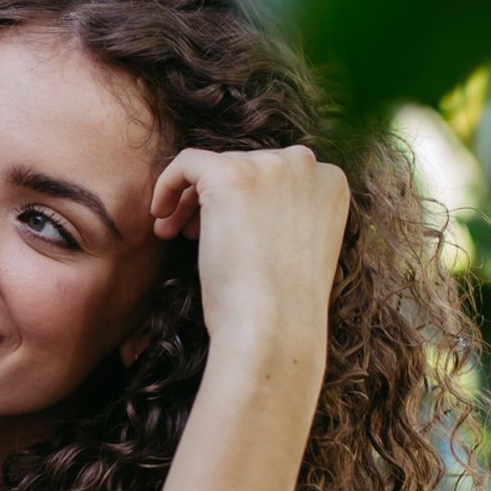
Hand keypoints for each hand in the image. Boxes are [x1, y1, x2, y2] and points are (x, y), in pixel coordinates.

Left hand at [149, 145, 348, 346]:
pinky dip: (167, 183)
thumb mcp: (297, 249)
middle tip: (192, 235)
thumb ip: (284, 216)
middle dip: (214, 199)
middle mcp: (306, 166)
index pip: (274, 174)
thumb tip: (242, 206)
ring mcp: (269, 166)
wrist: (272, 328)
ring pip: (214, 167)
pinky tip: (160, 218)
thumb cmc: (281, 306)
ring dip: (190, 199)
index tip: (226, 230)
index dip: (245, 200)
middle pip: (244, 165)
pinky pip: (187, 162)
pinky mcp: (230, 175)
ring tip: (174, 234)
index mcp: (329, 183)